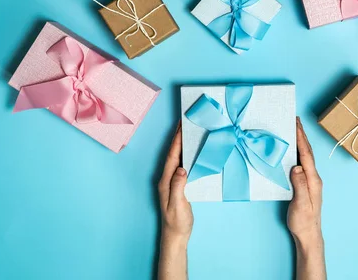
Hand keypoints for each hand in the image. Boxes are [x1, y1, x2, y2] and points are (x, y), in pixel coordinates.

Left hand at [157, 121, 191, 279]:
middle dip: (178, 137)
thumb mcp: (178, 204)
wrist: (176, 235)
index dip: (177, 140)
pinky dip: (185, 154)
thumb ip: (179, 186)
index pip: (172, 156)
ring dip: (181, 144)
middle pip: (173, 153)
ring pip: (177, 157)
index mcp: (166, 181)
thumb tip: (182, 168)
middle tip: (184, 121)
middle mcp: (167, 178)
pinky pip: (181, 164)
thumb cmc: (177, 221)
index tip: (181, 126)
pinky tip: (191, 150)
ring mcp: (172, 181)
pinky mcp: (178, 185)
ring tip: (188, 131)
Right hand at [288, 118, 325, 279]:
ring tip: (293, 129)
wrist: (309, 235)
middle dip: (301, 134)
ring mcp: (311, 180)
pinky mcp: (306, 184)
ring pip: (305, 156)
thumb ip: (300, 185)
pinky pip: (302, 163)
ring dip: (300, 141)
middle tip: (294, 119)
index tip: (295, 124)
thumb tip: (296, 166)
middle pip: (307, 152)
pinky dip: (298, 152)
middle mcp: (314, 177)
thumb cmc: (304, 222)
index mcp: (313, 180)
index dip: (301, 138)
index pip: (306, 155)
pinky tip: (292, 149)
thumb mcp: (300, 204)